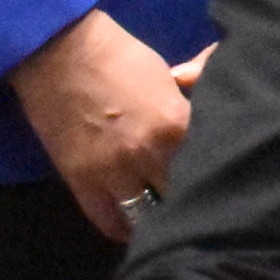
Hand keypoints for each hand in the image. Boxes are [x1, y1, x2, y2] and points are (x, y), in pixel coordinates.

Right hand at [10, 11, 210, 240]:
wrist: (59, 51)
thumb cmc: (118, 56)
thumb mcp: (166, 76)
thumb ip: (190, 102)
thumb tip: (205, 112)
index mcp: (176, 123)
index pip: (210, 158)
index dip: (216, 164)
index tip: (219, 173)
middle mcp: (149, 155)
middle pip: (182, 191)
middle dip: (190, 191)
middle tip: (194, 194)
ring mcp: (114, 173)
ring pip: (150, 214)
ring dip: (159, 212)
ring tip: (166, 212)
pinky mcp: (83, 183)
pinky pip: (110, 223)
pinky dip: (125, 227)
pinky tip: (135, 224)